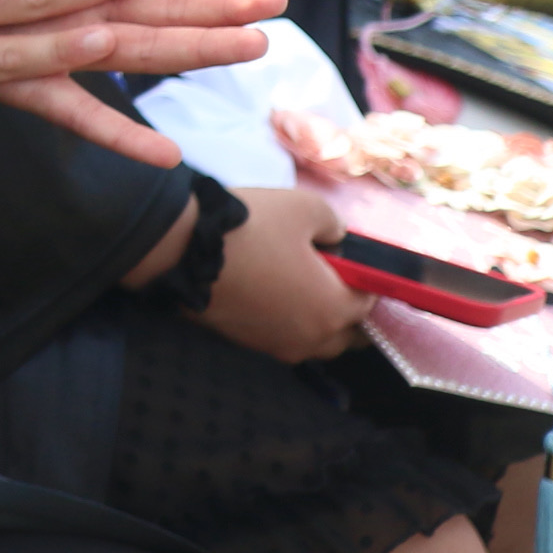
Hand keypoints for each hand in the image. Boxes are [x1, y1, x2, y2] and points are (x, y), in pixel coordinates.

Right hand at [197, 186, 372, 361]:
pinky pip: (283, 338)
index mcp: (335, 309)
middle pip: (348, 333)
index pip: (370, 301)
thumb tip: (337, 240)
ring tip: (294, 285)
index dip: (364, 277)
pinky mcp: (249, 344)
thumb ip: (336, 224)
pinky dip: (285, 322)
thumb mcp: (304, 206)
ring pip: (315, 341)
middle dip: (346, 308)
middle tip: (325, 275)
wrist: (183, 248)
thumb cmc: (250, 228)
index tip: (346, 259)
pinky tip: (266, 292)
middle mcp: (312, 338)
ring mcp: (278, 346)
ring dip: (316, 319)